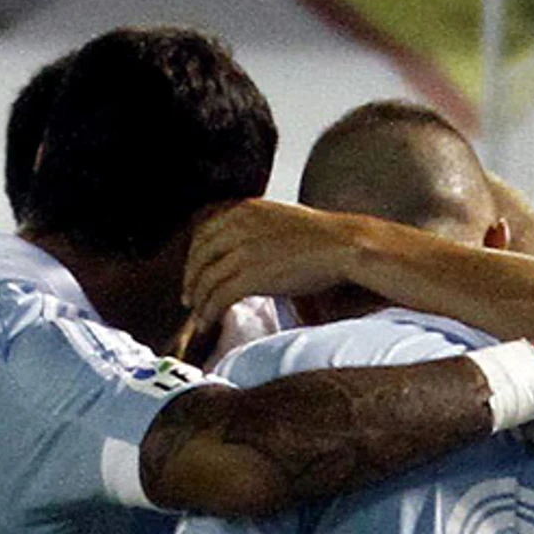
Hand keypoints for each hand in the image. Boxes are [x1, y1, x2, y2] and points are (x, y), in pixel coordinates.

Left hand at [185, 200, 362, 327]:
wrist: (343, 244)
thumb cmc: (322, 237)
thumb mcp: (280, 219)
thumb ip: (256, 229)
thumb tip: (242, 251)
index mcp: (244, 211)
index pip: (204, 234)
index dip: (194, 258)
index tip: (194, 274)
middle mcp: (238, 227)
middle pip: (200, 258)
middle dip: (192, 282)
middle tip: (190, 300)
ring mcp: (243, 251)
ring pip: (207, 280)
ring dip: (200, 302)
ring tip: (201, 317)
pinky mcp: (251, 275)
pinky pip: (220, 296)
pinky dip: (210, 312)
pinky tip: (210, 322)